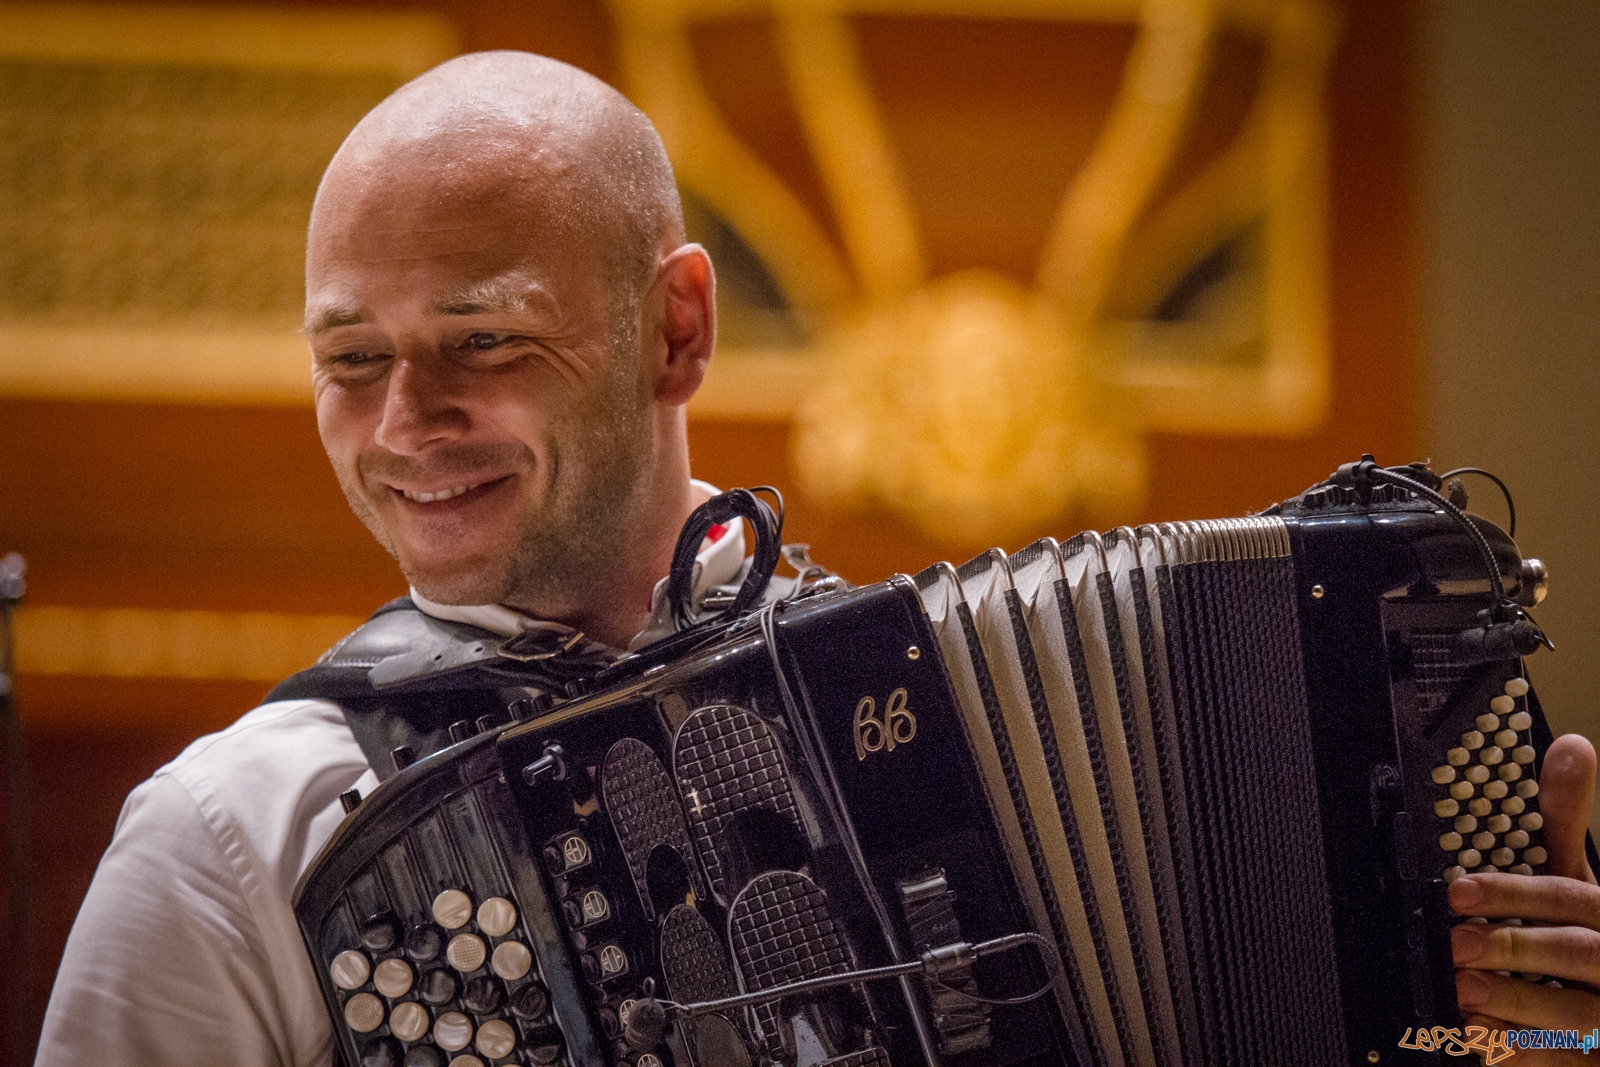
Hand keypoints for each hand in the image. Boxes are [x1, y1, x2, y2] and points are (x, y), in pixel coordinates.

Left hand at [1450, 733, 1599, 1063]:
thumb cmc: (1588, 941)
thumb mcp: (1578, 879)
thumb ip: (1567, 820)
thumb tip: (1571, 747)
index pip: (1575, 898)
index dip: (1516, 892)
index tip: (1459, 891)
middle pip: (1578, 954)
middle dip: (1514, 947)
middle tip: (1455, 944)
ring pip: (1575, 1016)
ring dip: (1513, 1003)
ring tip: (1461, 991)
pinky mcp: (1596, 1062)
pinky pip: (1563, 1063)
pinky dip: (1519, 1053)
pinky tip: (1479, 1038)